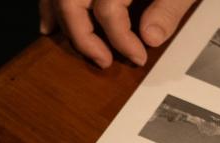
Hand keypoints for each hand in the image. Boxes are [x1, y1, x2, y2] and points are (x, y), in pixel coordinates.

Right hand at [39, 0, 196, 67]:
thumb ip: (170, 5)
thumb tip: (151, 37)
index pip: (108, 9)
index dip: (121, 39)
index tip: (137, 56)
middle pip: (71, 1)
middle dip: (82, 37)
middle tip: (102, 60)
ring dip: (58, 20)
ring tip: (72, 45)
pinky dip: (49, 4)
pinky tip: (49, 23)